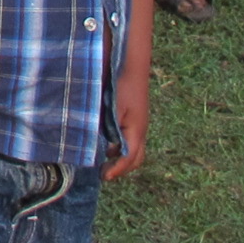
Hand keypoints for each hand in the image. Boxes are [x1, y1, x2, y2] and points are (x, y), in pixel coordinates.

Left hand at [107, 66, 150, 182]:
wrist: (131, 65)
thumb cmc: (121, 85)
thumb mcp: (113, 109)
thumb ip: (109, 129)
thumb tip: (102, 147)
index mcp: (136, 131)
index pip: (129, 158)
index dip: (117, 170)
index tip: (104, 177)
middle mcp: (140, 130)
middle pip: (136, 158)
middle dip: (121, 168)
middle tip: (104, 173)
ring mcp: (139, 124)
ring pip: (135, 149)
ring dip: (122, 158)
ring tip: (104, 161)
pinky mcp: (135, 118)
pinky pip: (131, 139)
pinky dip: (121, 146)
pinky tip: (107, 143)